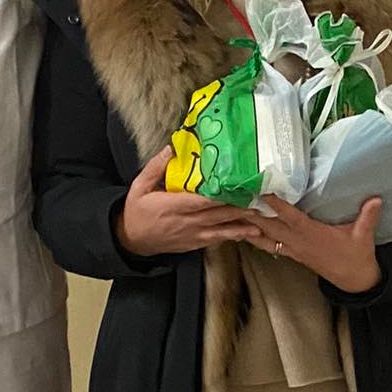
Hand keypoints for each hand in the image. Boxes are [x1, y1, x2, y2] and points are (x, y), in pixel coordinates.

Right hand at [115, 147, 261, 258]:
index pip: (201, 201)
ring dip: (241, 227)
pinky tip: (246, 234)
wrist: (131, 240)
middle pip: (217, 216)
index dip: (220, 197)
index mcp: (173, 206)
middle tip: (259, 203)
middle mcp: (186, 222)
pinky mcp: (194, 244)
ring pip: (221, 231)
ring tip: (260, 223)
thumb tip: (172, 148)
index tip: (237, 189)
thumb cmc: (137, 211)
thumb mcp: (139, 186)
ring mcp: (192, 235)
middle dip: (239, 210)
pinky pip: (216, 240)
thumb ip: (155, 167)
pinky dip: (232, 237)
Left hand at [240, 194, 383, 294]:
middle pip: (268, 225)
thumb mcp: (364, 236)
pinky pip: (268, 245)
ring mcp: (292, 248)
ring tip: (228, 212)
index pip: (289, 217)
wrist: (352, 280)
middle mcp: (297, 241)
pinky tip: (241, 230)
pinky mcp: (291, 254)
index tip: (260, 191)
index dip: (274, 204)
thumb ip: (367, 217)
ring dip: (246, 224)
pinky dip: (253, 237)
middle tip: (232, 197)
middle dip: (250, 212)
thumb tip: (375, 198)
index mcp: (312, 234)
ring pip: (263, 236)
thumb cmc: (356, 256)